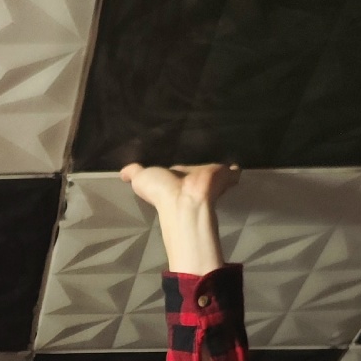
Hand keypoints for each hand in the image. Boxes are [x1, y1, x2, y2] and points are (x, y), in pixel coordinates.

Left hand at [119, 162, 240, 211]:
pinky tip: (237, 167)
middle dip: (201, 170)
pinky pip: (233, 172)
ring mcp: (211, 179)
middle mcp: (193, 179)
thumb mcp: (141, 179)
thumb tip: (122, 173)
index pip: (178, 172)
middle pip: (198, 171)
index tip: (180, 167)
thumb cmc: (163, 190)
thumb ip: (134, 173)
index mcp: (175, 179)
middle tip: (204, 161)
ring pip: (215, 172)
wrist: (186, 200)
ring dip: (218, 170)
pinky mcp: (226, 176)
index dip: (178, 172)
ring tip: (222, 161)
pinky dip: (235, 171)